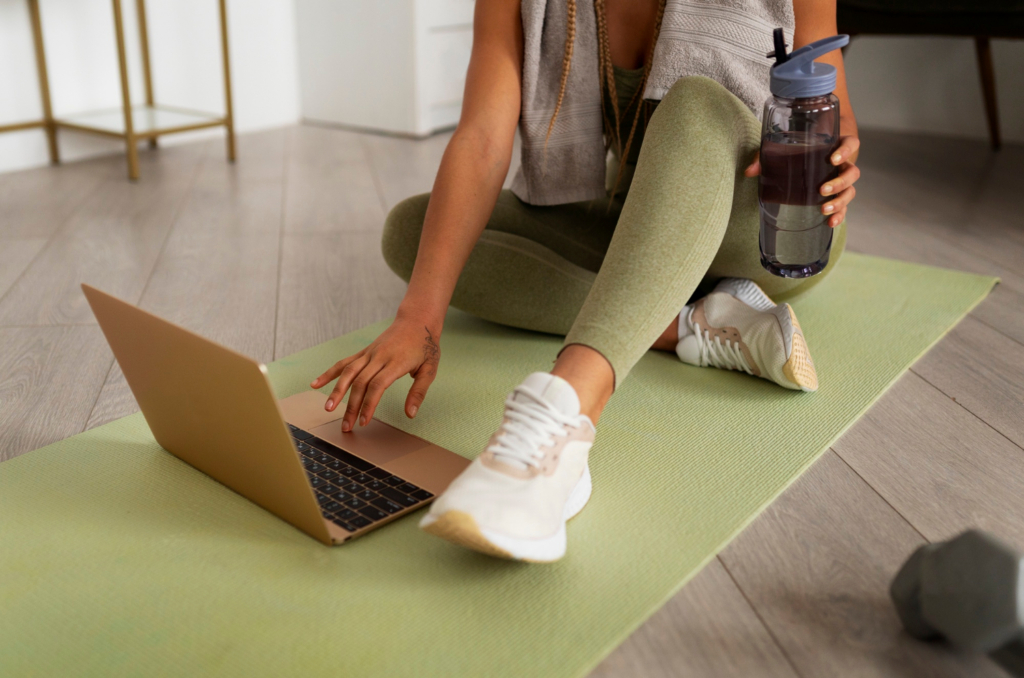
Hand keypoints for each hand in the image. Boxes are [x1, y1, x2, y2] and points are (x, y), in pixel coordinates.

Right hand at [310, 316, 440, 431]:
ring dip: (336, 391)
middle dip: (351, 406)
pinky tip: (315, 383)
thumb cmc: (426, 346)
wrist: (417, 320)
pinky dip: (329, 373)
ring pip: (348, 372)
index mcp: (396, 362)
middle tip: (346, 427)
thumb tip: (410, 414)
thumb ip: (419, 392)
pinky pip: (344, 362)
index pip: (378, 385)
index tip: (364, 422)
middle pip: (360, 382)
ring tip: (328, 409)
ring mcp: (369, 353)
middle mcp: (379, 357)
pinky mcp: (364, 352)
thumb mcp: (430, 369)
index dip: (368, 404)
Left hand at [744, 134, 860, 227]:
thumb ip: (766, 157)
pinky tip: (830, 222)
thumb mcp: (783, 149)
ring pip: (850, 191)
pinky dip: (839, 215)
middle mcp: (843, 165)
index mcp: (835, 147)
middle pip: (852, 172)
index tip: (833, 159)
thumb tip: (749, 172)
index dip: (846, 151)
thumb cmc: (798, 150)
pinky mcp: (836, 196)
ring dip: (840, 201)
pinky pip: (844, 206)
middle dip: (839, 182)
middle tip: (821, 190)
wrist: (809, 157)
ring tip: (824, 209)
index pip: (851, 144)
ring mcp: (841, 181)